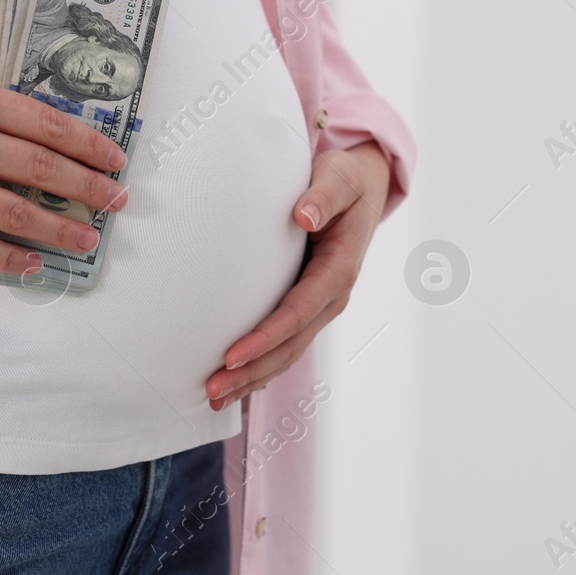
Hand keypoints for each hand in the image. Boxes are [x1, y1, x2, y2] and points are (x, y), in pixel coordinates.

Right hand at [0, 62, 128, 274]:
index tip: (116, 159)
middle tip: (117, 201)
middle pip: (46, 170)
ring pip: (21, 214)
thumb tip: (46, 142)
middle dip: (90, 188)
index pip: (49, 124)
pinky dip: (14, 257)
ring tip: (87, 239)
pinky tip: (34, 262)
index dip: (90, 145)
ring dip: (62, 230)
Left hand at [205, 141, 390, 409]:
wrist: (363, 186)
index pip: (298, 311)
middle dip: (252, 370)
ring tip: (215, 397)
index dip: (266, 337)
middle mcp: (332, 295)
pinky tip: (235, 382)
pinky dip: (261, 366)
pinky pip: (285, 343)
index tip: (233, 354)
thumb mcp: (341, 177)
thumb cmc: (346, 179)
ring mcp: (321, 305)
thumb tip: (304, 216)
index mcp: (340, 269)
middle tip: (212, 390)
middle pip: (290, 344)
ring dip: (253, 377)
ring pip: (287, 352)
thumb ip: (324, 195)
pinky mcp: (308, 305)